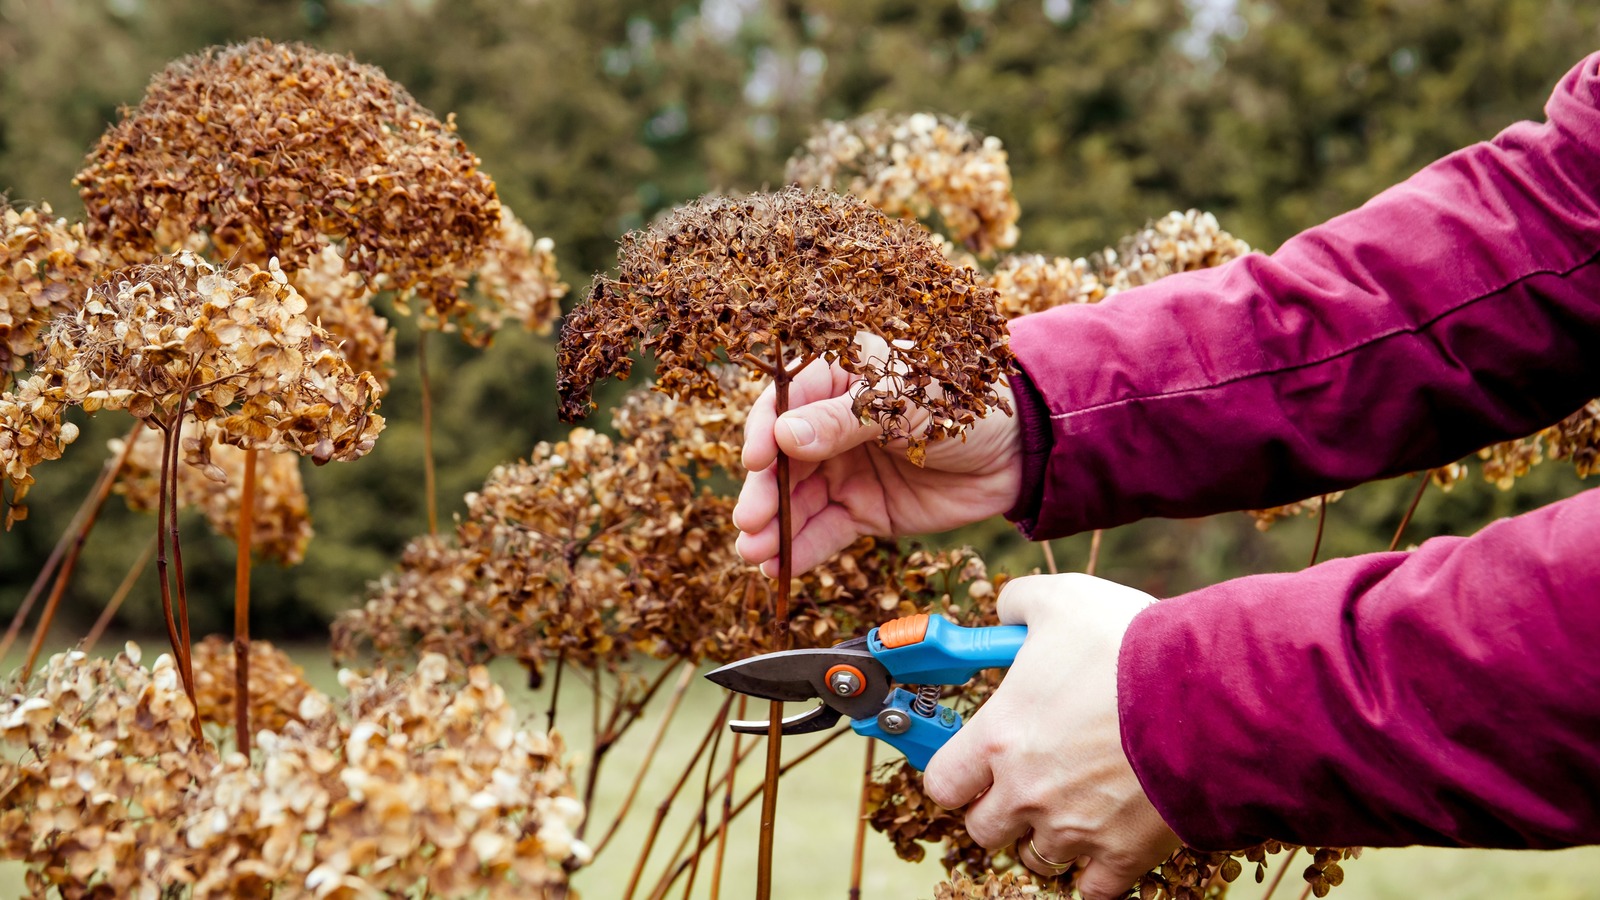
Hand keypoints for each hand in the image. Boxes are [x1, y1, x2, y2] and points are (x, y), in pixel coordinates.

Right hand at [733, 338, 1021, 575]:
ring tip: (754, 553)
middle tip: (749, 520)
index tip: (753, 461)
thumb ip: (844, 421)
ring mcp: (845, 470)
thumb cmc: (964, 402)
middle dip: (764, 491)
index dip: (762, 431)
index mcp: (838, 378)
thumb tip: (783, 435)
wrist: (1018, 450)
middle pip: (783, 459)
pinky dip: (801, 550)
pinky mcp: (864, 511)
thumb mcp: (904, 402)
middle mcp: (831, 425)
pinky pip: (826, 531)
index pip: (784, 403)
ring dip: (773, 527)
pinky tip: (778, 567)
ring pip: (798, 501)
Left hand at [922, 573, 1178, 899]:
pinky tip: (1105, 841)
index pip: (942, 783)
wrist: (1209, 693)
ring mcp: (1075, 830)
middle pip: (983, 829)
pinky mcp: (1125, 853)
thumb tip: (1005, 610)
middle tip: (1024, 779)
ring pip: (1037, 858)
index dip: (955, 772)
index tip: (971, 761)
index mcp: (998, 738)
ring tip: (1070, 804)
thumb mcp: (1062, 599)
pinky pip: (1093, 888)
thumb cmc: (1130, 645)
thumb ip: (1018, 604)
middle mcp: (1026, 793)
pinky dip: (1095, 871)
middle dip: (998, 806)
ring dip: (1045, 836)